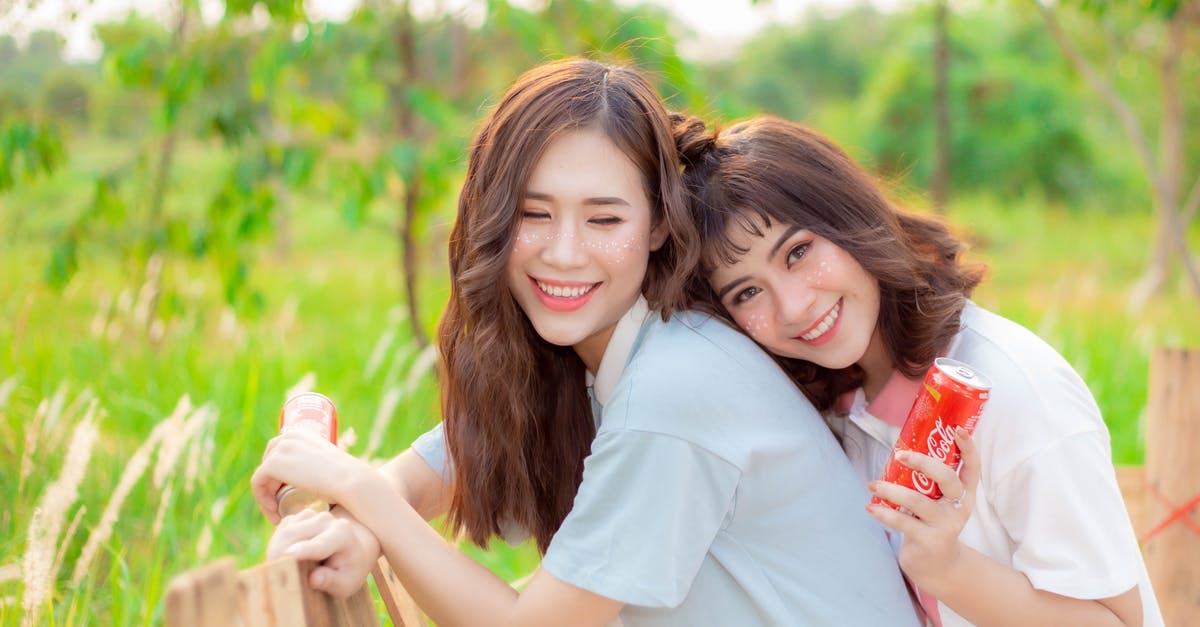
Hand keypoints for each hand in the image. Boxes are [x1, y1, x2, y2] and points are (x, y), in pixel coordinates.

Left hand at [252, 429, 375, 524]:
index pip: (279, 454)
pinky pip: (257, 483)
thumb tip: (327, 480)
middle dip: (271, 486)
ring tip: (280, 514)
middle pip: (269, 464)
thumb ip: (328, 468)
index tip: (288, 498)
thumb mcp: (333, 466)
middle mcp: (288, 436)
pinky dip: (262, 501)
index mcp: (301, 433)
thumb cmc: (348, 479)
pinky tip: (275, 513)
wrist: (350, 481)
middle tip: (283, 507)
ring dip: (267, 497)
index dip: (279, 478)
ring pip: (263, 476)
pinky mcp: (272, 464)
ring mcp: (279, 449)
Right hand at [268, 508, 379, 596]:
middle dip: (281, 552)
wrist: (353, 552)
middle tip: (273, 574)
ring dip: (278, 548)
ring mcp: (314, 515)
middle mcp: (328, 520)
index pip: (320, 544)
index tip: (288, 554)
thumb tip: (314, 579)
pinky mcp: (302, 516)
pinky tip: (286, 557)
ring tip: (280, 568)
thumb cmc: (349, 571)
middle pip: (296, 534)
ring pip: (287, 530)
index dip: (304, 550)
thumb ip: (331, 581)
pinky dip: (279, 542)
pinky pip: (284, 528)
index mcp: (343, 535)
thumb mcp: (346, 584)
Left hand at [867, 428, 980, 589]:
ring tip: (872, 484)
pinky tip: (870, 507)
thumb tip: (900, 450)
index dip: (968, 448)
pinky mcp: (929, 541)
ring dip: (891, 490)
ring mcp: (946, 525)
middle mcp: (959, 507)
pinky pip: (903, 523)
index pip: (972, 467)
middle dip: (923, 463)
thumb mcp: (937, 501)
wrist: (937, 565)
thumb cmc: (932, 522)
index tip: (958, 430)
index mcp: (964, 493)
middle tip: (900, 455)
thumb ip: (927, 480)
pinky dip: (883, 513)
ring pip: (918, 502)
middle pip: (947, 479)